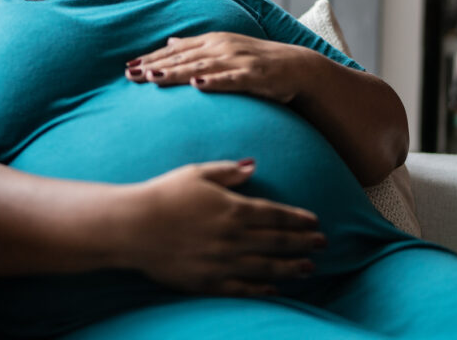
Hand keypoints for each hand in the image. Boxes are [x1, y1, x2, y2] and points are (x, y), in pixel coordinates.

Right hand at [119, 159, 325, 295]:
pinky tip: (276, 289)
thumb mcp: (197, 173)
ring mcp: (223, 262)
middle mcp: (233, 237)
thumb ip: (229, 172)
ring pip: (267, 267)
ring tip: (309, 268)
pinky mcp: (209, 282)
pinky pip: (243, 288)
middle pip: (277, 241)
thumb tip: (254, 166)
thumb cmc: (163, 194)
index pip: (275, 215)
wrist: (133, 227)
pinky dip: (263, 290)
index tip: (315, 222)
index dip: (298, 219)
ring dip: (291, 267)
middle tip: (323, 244)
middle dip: (303, 242)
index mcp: (233, 208)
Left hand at [126, 32, 313, 103]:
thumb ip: (197, 47)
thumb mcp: (225, 48)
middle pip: (183, 57)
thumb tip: (170, 42)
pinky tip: (197, 85)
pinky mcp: (254, 76)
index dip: (151, 58)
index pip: (176, 50)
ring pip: (201, 67)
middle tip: (130, 74)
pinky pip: (230, 79)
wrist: (298, 68)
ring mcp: (238, 60)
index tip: (128, 66)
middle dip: (155, 65)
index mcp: (214, 40)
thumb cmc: (258, 61)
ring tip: (153, 78)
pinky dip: (213, 81)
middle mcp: (222, 47)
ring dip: (176, 72)